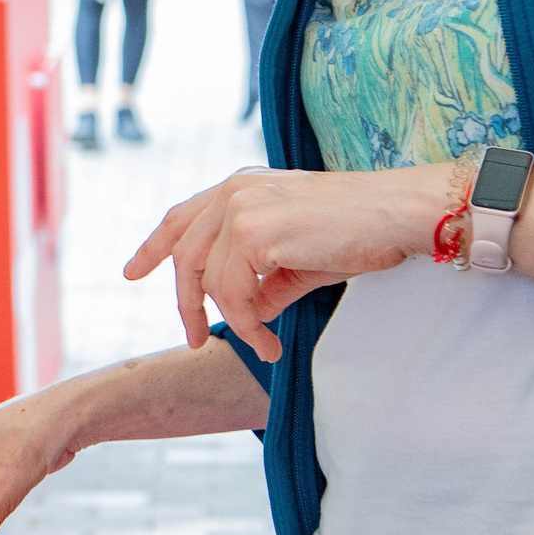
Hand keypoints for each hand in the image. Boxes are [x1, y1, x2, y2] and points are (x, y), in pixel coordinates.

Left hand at [126, 164, 446, 359]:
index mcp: (241, 187)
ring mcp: (239, 208)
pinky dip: (246, 325)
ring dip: (231, 323)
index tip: (133, 272)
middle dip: (186, 303)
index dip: (154, 247)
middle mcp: (233, 191)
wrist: (400, 215)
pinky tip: (269, 342)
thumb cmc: (361, 233)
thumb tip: (245, 315)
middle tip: (196, 340)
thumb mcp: (299, 259)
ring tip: (263, 346)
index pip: (181, 217)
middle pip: (184, 255)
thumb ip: (264, 281)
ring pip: (207, 280)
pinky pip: (231, 293)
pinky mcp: (252, 231)